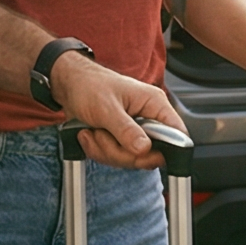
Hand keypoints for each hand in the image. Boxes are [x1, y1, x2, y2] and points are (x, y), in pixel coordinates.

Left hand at [49, 53, 184, 171]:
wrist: (69, 85)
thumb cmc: (89, 85)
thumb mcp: (107, 108)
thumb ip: (126, 130)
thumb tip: (144, 148)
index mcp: (154, 104)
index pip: (176, 133)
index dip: (167, 149)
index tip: (143, 154)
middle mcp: (147, 119)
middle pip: (150, 154)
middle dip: (121, 151)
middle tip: (103, 135)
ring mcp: (134, 132)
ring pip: (130, 159)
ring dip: (105, 149)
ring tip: (94, 130)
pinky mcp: (120, 141)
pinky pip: (115, 158)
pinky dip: (98, 150)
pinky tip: (90, 134)